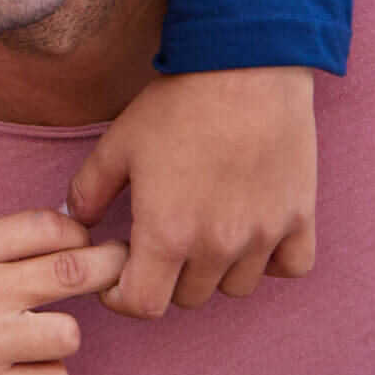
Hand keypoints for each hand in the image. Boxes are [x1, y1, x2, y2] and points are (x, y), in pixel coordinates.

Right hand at [0, 209, 127, 374]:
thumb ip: (11, 244)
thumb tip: (81, 235)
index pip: (46, 226)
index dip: (80, 234)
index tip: (87, 243)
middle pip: (72, 272)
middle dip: (109, 265)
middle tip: (119, 267)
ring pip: (69, 333)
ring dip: (60, 334)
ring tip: (31, 335)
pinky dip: (45, 373)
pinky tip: (17, 366)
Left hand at [67, 66, 315, 318]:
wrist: (245, 68)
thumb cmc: (176, 105)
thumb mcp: (117, 145)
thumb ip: (88, 190)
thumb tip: (74, 222)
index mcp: (166, 233)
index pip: (143, 306)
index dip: (123, 297)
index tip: (118, 274)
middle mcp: (218, 245)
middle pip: (187, 297)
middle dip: (164, 278)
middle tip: (156, 242)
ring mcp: (264, 235)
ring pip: (235, 287)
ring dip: (214, 271)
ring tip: (201, 232)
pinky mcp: (300, 217)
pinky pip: (290, 267)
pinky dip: (270, 261)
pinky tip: (250, 233)